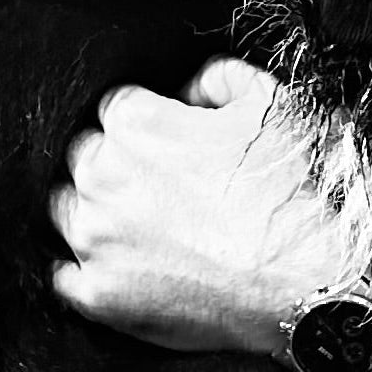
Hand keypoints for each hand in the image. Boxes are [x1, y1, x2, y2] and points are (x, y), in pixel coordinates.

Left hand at [49, 59, 355, 353]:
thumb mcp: (270, 104)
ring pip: (68, 211)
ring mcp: (95, 239)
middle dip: (117, 166)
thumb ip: (218, 77)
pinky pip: (66, 276)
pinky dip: (88, 271)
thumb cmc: (288, 191)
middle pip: (86, 157)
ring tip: (146, 231)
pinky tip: (124, 270)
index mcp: (134, 123)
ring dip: (97, 214)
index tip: (172, 146)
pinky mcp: (98, 294)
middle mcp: (102, 176)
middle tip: (164, 189)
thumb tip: (189, 89)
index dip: (148, 125)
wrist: (304, 280)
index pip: (117, 109)